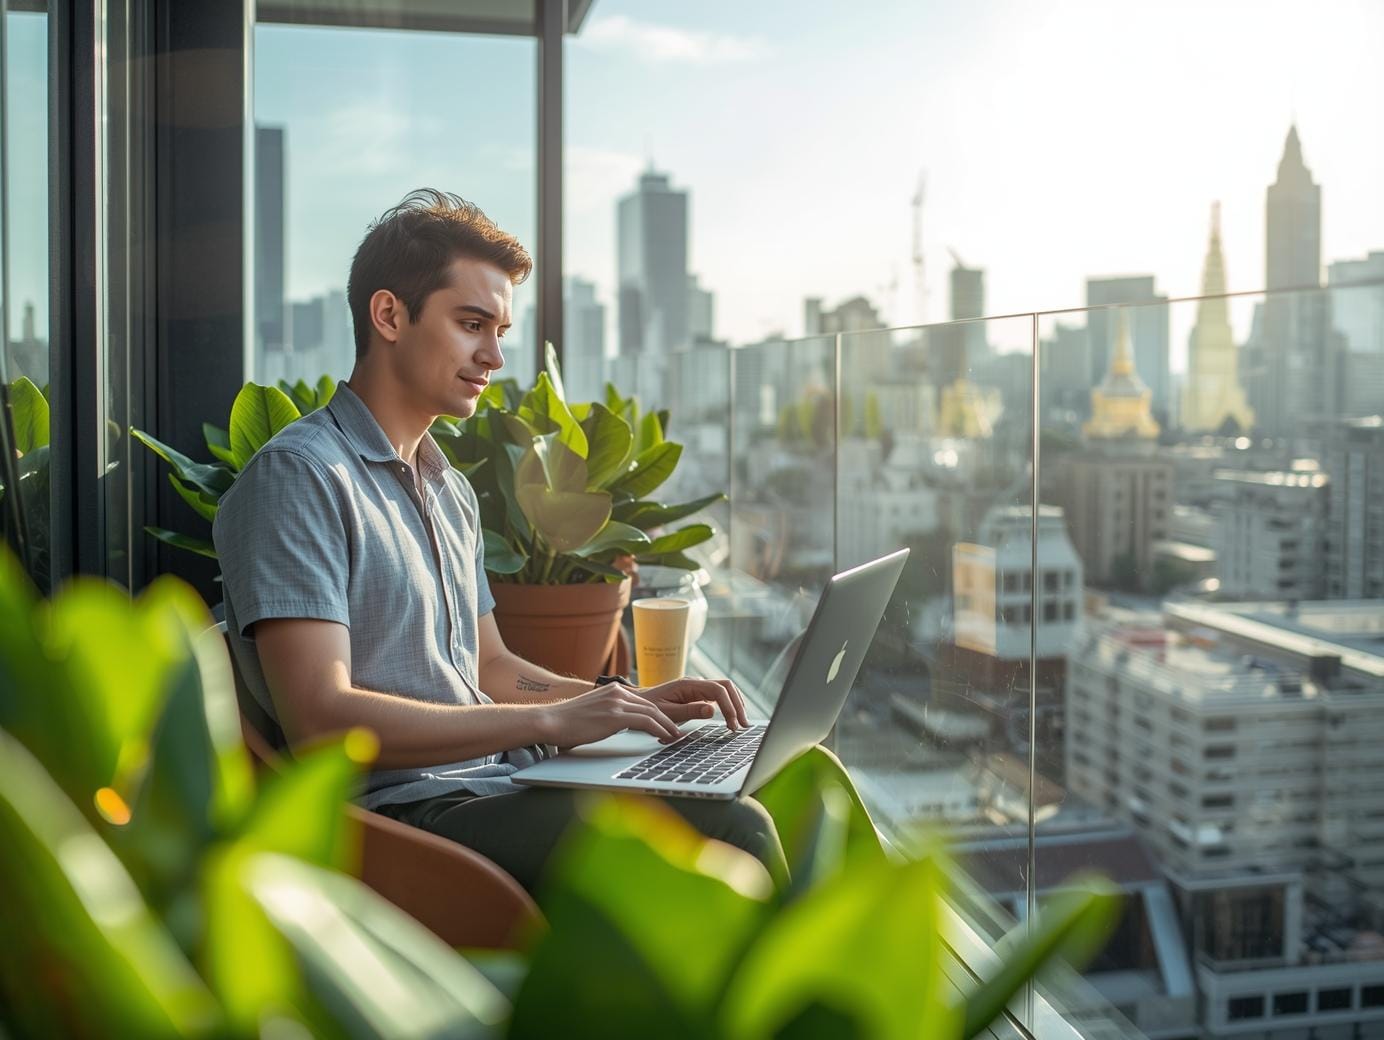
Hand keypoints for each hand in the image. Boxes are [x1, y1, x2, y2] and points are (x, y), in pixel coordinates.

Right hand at [542, 681, 681, 748]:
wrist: (550, 721)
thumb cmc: (567, 722)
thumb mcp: (593, 711)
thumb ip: (607, 713)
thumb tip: (615, 725)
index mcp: (613, 690)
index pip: (643, 702)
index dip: (658, 715)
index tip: (667, 725)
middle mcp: (617, 692)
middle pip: (651, 706)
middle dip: (667, 720)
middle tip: (678, 731)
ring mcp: (616, 702)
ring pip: (652, 713)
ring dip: (667, 726)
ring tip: (676, 737)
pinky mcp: (615, 715)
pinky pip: (645, 721)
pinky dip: (659, 730)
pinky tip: (664, 738)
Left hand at [641, 676, 749, 730]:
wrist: (639, 705)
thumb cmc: (650, 709)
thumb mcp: (667, 713)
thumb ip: (690, 711)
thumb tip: (712, 709)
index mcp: (688, 684)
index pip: (718, 690)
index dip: (729, 707)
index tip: (732, 724)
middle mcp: (696, 683)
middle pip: (727, 686)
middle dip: (738, 705)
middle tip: (743, 725)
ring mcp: (698, 688)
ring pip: (725, 690)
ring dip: (736, 705)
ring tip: (742, 724)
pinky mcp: (698, 695)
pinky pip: (719, 696)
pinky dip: (729, 705)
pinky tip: (733, 718)